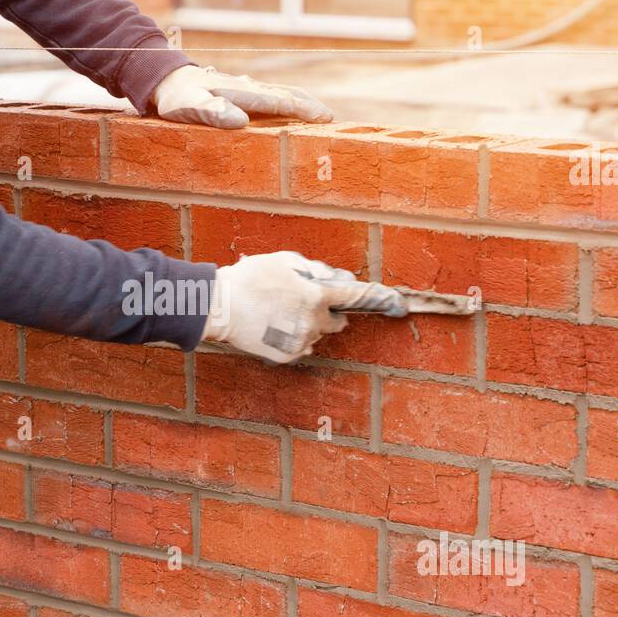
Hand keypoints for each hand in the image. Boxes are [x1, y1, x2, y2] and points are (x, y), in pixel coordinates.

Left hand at [154, 65, 332, 129]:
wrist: (165, 78)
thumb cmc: (176, 97)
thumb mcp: (189, 106)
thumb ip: (213, 112)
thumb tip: (240, 121)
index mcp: (241, 93)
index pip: (278, 102)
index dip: (302, 111)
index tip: (324, 119)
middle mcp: (248, 88)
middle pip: (286, 95)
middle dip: (310, 106)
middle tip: (332, 119)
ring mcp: (245, 88)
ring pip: (280, 94)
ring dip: (301, 102)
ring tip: (320, 113)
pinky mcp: (240, 91)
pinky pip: (269, 97)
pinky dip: (286, 102)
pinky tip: (289, 106)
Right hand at [202, 252, 375, 363]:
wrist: (220, 307)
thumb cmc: (251, 278)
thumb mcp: (285, 261)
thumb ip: (316, 269)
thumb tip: (339, 277)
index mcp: (316, 295)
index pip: (355, 297)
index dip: (379, 298)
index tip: (397, 304)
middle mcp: (314, 321)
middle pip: (338, 322)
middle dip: (328, 313)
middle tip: (304, 303)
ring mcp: (301, 341)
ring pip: (318, 335)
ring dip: (309, 326)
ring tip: (280, 314)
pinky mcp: (288, 355)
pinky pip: (302, 347)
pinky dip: (294, 338)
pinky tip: (273, 326)